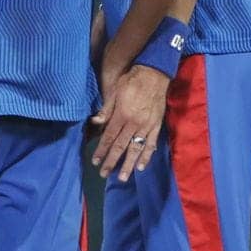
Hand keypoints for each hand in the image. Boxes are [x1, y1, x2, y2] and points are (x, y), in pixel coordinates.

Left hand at [90, 65, 168, 181]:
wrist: (155, 74)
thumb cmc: (132, 80)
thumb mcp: (115, 91)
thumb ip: (106, 109)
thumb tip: (95, 122)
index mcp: (122, 115)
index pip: (109, 137)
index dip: (102, 150)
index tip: (95, 161)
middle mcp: (134, 123)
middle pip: (121, 146)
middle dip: (112, 161)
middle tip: (104, 174)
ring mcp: (146, 126)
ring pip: (136, 149)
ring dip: (129, 164)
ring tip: (123, 177)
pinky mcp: (156, 126)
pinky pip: (151, 144)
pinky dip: (146, 156)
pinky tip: (141, 166)